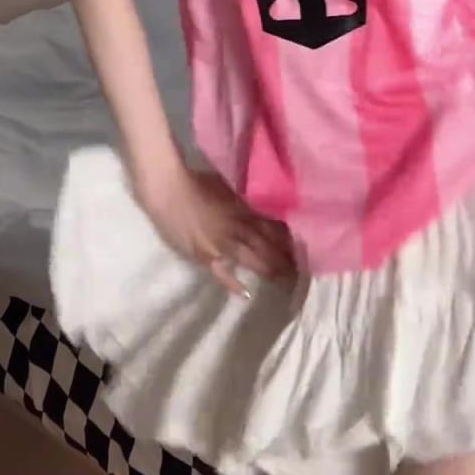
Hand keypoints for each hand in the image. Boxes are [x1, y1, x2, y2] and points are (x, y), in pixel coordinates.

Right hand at [135, 164, 297, 297]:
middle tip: (303, 271)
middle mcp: (237, 227)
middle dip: (286, 259)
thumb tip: (271, 201)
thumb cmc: (198, 181)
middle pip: (267, 246)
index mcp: (245, 207)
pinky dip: (233, 284)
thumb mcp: (230, 184)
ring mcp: (220, 245)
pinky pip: (221, 273)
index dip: (290, 239)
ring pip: (250, 260)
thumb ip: (249, 195)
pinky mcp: (204, 256)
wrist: (167, 190)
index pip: (274, 226)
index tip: (307, 248)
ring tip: (285, 282)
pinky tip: (246, 294)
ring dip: (268, 270)